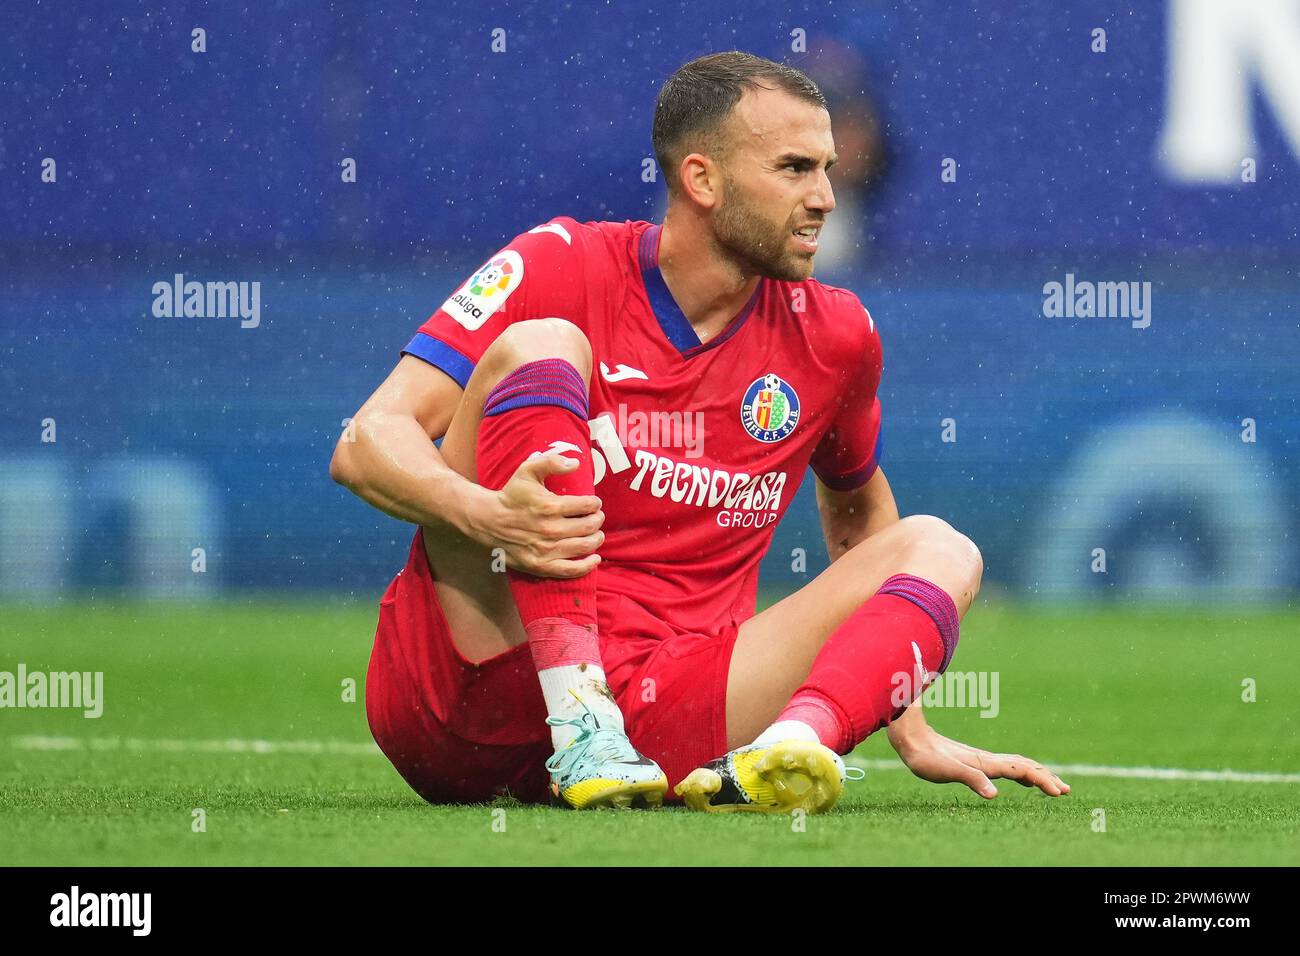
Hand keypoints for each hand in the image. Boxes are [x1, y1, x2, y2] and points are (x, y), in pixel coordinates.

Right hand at [464, 453, 604, 578]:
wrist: (488, 520)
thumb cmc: (511, 495)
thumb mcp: (528, 470)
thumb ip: (551, 462)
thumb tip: (576, 463)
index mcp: (550, 506)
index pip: (586, 505)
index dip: (595, 504)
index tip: (594, 503)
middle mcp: (551, 529)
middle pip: (589, 526)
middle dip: (597, 520)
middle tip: (597, 517)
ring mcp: (546, 550)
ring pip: (584, 546)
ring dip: (596, 539)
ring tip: (597, 534)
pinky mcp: (540, 565)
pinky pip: (570, 570)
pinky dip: (587, 566)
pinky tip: (594, 560)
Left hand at [892, 727, 1069, 798]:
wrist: (910, 736)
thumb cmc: (925, 757)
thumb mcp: (947, 772)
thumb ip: (971, 780)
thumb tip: (994, 794)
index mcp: (985, 762)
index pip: (1021, 770)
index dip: (1041, 780)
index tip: (1059, 791)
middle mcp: (986, 759)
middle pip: (1024, 766)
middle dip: (1045, 778)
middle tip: (1065, 791)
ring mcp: (980, 759)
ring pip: (1015, 765)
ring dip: (1036, 774)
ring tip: (1053, 785)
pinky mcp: (972, 760)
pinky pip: (1004, 766)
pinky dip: (1020, 773)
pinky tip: (1021, 780)